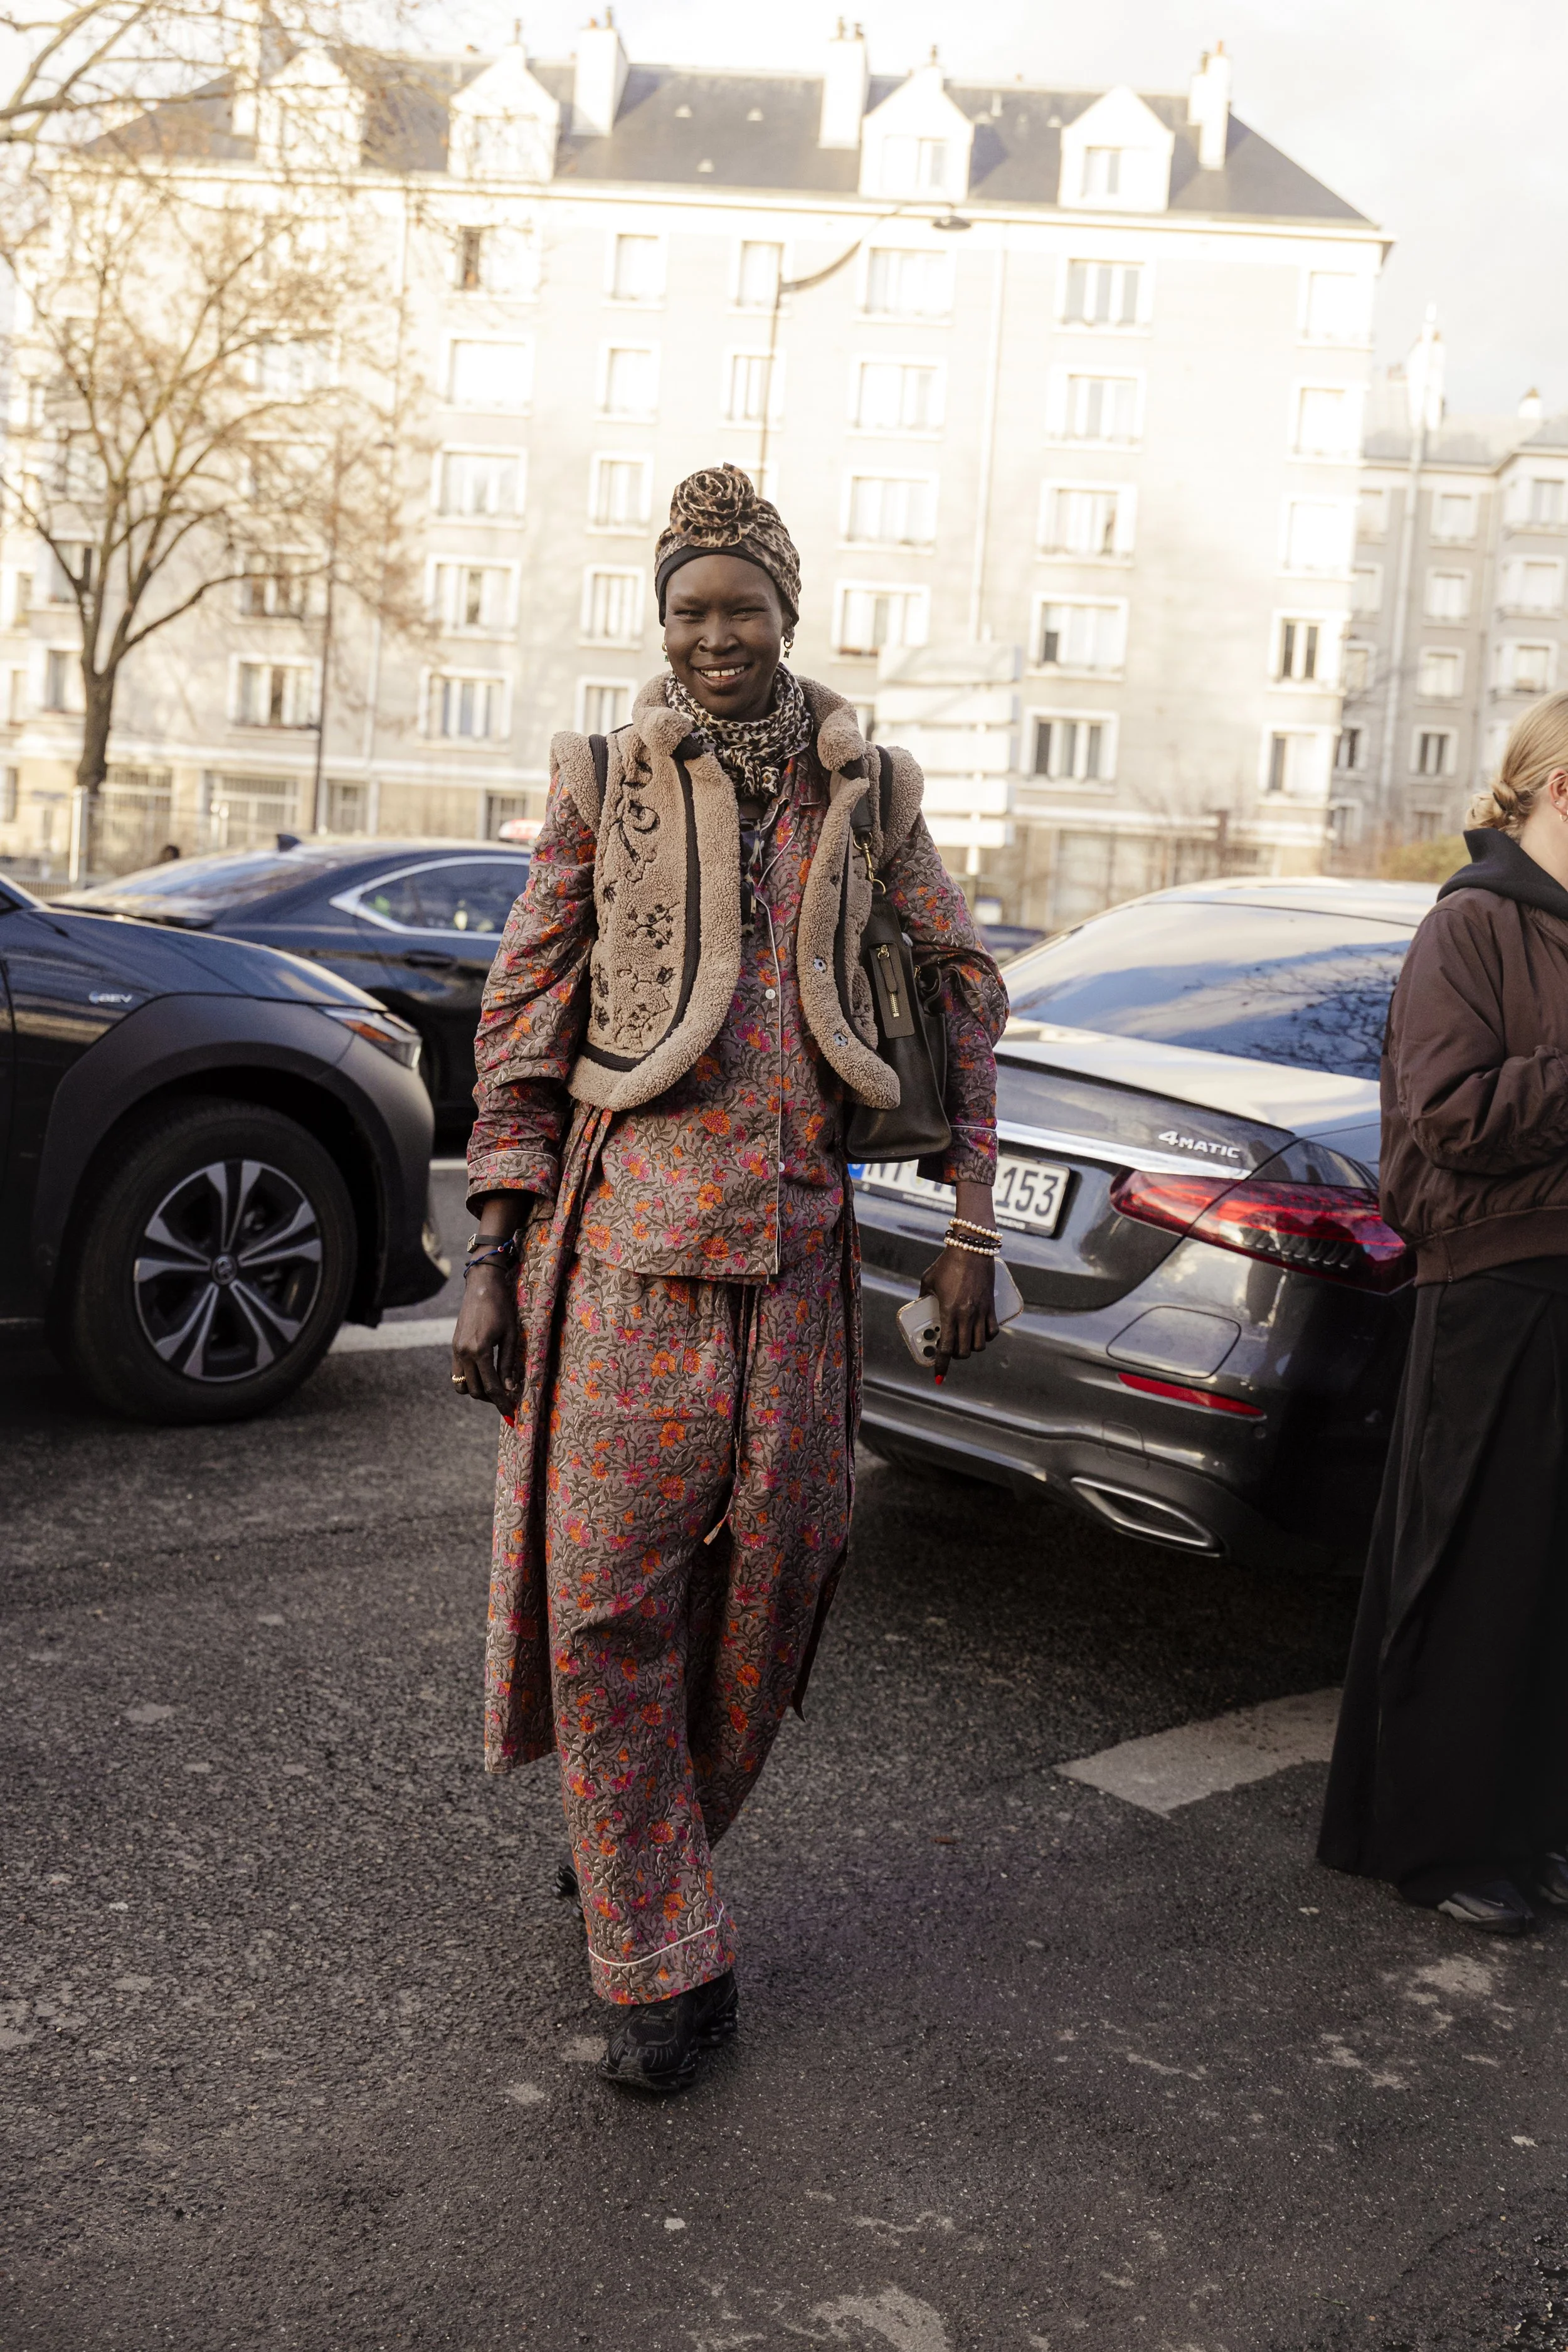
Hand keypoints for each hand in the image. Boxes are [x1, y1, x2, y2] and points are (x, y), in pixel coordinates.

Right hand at [451, 1262, 522, 1412]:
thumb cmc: (501, 1307)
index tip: (512, 1414)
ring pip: (462, 1385)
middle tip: (507, 1402)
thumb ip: (508, 1364)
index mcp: (480, 1351)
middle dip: (491, 1400)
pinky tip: (484, 1377)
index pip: (491, 1387)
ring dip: (478, 1392)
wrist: (481, 1286)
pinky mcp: (454, 1347)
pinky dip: (469, 1380)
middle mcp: (464, 1353)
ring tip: (495, 1390)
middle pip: (475, 1390)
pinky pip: (457, 1373)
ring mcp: (456, 1350)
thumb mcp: (511, 1335)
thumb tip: (509, 1388)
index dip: (502, 1403)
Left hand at [919, 1245, 997, 1380]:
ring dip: (971, 1348)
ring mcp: (981, 1312)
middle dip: (956, 1357)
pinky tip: (979, 1333)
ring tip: (964, 1342)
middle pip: (964, 1351)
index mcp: (949, 1312)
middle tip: (950, 1351)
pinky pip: (992, 1331)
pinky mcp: (992, 1307)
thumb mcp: (928, 1280)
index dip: (942, 1365)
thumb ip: (924, 1296)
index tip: (938, 1376)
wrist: (972, 1249)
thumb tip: (920, 1304)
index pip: (946, 1347)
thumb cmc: (947, 1263)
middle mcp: (967, 1316)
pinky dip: (986, 1338)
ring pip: (980, 1344)